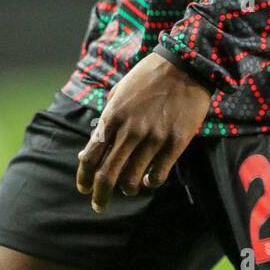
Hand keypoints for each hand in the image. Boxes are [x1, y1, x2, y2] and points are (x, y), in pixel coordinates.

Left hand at [76, 53, 211, 213]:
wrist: (185, 64)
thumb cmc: (148, 77)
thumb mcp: (119, 92)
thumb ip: (105, 121)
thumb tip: (89, 151)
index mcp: (113, 116)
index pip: (90, 156)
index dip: (84, 177)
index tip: (84, 188)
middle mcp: (130, 130)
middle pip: (107, 175)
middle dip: (99, 195)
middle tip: (98, 205)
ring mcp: (153, 138)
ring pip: (132, 180)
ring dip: (127, 190)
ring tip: (128, 189)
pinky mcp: (175, 143)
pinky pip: (157, 175)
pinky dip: (149, 182)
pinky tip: (148, 180)